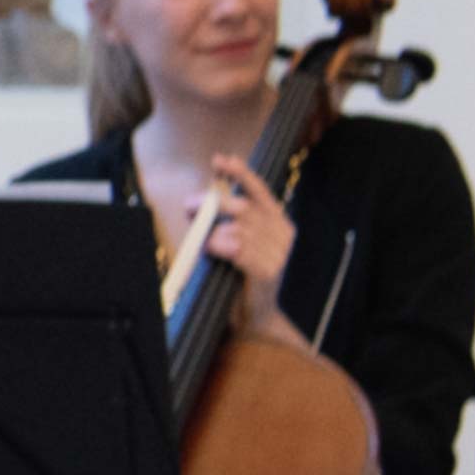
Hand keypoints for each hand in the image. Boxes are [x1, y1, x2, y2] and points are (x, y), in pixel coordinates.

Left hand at [189, 159, 300, 339]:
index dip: (240, 173)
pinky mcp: (268, 271)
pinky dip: (219, 246)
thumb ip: (227, 220)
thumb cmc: (239, 274)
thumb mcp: (235, 241)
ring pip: (236, 229)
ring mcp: (279, 253)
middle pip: (242, 207)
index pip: (260, 190)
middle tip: (190, 207)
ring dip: (213, 234)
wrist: (253, 315)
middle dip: (211, 203)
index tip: (219, 160)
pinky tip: (213, 252)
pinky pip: (236, 248)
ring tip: (207, 245)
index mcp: (279, 222)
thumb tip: (201, 199)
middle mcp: (283, 234)